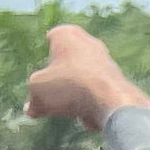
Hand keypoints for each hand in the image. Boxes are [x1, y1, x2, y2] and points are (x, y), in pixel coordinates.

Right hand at [24, 24, 149, 130]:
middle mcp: (89, 41)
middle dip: (61, 80)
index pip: (51, 39)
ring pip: (83, 79)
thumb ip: (33, 98)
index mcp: (67, 34)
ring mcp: (106, 59)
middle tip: (55, 97)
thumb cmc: (69, 86)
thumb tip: (30, 109)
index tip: (44, 74)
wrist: (112, 102)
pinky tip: (91, 115)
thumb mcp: (39, 92)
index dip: (45, 58)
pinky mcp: (119, 79)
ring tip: (73, 109)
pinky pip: (98, 92)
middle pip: (68, 62)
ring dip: (77, 95)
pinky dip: (93, 103)